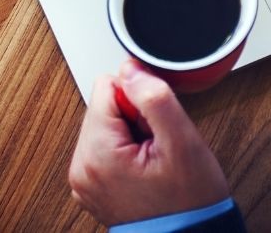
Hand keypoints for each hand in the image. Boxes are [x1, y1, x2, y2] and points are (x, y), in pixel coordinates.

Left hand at [69, 59, 229, 226]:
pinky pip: (108, 143)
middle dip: (135, 116)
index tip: (155, 126)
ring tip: (153, 157)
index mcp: (95, 155)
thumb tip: (130, 68)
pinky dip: (129, 147)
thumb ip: (153, 97)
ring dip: (134, 131)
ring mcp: (85, 179)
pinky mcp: (94, 184)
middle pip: (105, 104)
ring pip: (108, 121)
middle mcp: (81, 168)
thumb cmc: (189, 202)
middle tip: (157, 145)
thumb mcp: (182, 141)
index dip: (139, 99)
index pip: (107, 86)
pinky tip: (147, 166)